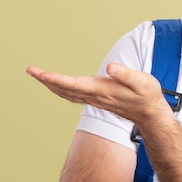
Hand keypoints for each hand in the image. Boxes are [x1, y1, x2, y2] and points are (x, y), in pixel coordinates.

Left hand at [26, 63, 170, 125]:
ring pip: (66, 93)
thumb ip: (126, 74)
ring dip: (51, 84)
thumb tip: (110, 67)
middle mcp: (94, 96)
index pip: (73, 84)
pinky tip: (56, 85)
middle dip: (46, 80)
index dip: (55, 79)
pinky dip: (60, 89)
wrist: (150, 114)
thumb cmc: (147, 96)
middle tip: (30, 70)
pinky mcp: (96, 99)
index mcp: (102, 90)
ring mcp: (94, 99)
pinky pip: (72, 95)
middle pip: (64, 89)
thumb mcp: (142, 82)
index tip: (40, 73)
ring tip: (38, 75)